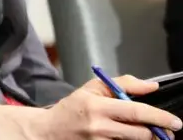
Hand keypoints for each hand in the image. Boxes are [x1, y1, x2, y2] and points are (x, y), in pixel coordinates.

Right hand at [0, 76, 180, 139]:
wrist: (49, 132)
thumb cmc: (72, 108)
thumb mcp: (92, 89)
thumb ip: (123, 84)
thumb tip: (151, 87)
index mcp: (97, 107)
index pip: (136, 112)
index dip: (159, 117)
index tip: (175, 122)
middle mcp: (99, 128)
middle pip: (141, 134)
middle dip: (157, 133)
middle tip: (164, 131)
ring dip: (144, 139)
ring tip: (143, 133)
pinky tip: (126, 138)